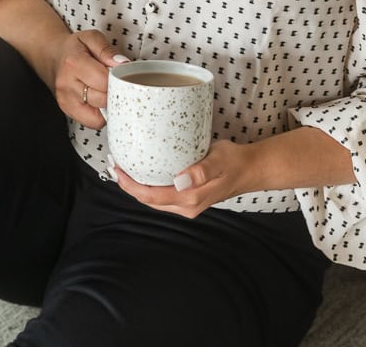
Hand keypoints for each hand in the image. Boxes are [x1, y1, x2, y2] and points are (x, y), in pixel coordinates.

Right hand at [52, 29, 128, 129]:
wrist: (52, 55)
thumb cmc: (73, 47)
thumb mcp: (91, 38)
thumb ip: (107, 50)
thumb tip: (122, 64)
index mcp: (74, 63)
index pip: (104, 82)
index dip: (117, 79)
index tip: (120, 74)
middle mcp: (67, 85)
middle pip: (102, 100)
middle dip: (114, 93)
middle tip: (115, 82)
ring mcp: (65, 100)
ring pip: (98, 116)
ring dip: (107, 106)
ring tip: (106, 91)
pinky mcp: (67, 111)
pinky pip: (92, 122)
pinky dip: (100, 114)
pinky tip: (99, 100)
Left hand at [109, 140, 255, 217]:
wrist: (251, 169)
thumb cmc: (236, 162)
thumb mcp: (220, 160)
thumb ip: (202, 169)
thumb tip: (181, 180)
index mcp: (191, 199)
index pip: (152, 196)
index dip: (131, 185)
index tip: (117, 168)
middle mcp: (187, 206)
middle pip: (149, 200)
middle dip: (128, 186)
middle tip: (113, 164)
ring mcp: (188, 204)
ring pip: (154, 199)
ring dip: (137, 186)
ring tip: (123, 167)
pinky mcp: (189, 197)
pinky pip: (163, 195)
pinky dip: (149, 185)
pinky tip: (144, 171)